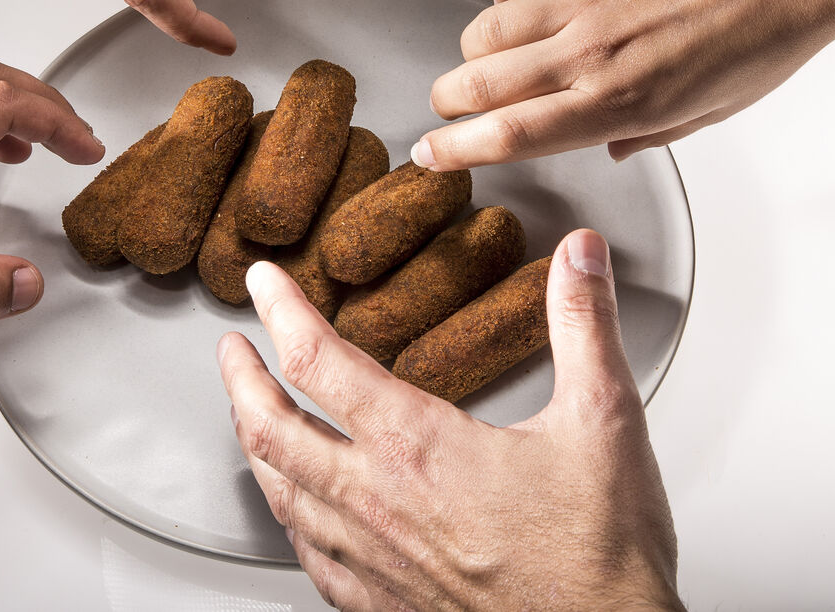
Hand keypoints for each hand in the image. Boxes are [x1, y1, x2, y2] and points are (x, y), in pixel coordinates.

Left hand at [218, 231, 681, 610]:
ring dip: (254, 443)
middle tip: (231, 350)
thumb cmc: (595, 558)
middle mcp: (377, 500)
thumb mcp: (602, 421)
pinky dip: (288, 518)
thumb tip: (580, 256)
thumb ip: (584, 326)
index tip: (263, 282)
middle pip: (271, 429)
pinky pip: (308, 554)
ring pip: (280, 492)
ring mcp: (372, 557)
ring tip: (246, 417)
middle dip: (242, 380)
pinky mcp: (382, 604)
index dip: (280, 310)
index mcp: (416, 445)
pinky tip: (295, 513)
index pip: (317, 359)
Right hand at [412, 0, 834, 168]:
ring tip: (489, 47)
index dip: (457, 148)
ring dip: (474, 44)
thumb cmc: (766, 39)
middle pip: (482, 82)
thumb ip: (648, 133)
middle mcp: (593, 56)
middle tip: (449, 100)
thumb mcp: (709, 112)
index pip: (511, 137)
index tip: (428, 152)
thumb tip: (608, 146)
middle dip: (449, 97)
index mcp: (620, 107)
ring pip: (489, 25)